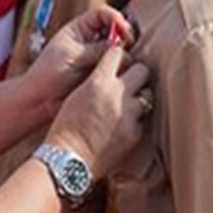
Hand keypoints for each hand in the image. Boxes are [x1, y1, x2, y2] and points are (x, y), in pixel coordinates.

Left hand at [28, 5, 135, 118]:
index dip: (116, 19)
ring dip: (125, 54)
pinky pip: (116, 68)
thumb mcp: (73, 55)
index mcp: (79, 29)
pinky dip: (122, 69)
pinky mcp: (100, 74)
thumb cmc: (48, 74)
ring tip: (126, 63)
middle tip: (129, 47)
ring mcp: (96, 58)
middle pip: (115, 30)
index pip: (103, 14)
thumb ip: (98, 49)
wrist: (40, 100)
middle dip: (124, 36)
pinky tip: (123, 74)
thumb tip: (124, 50)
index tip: (124, 32)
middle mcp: (90, 41)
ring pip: (118, 50)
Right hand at [45, 43, 148, 179]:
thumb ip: (96, 80)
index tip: (118, 62)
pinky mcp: (135, 133)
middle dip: (136, 74)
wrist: (69, 159)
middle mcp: (117, 94)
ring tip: (127, 106)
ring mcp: (129, 114)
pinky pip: (142, 119)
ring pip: (147, 95)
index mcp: (98, 82)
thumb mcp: (76, 95)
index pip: (118, 53)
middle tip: (130, 82)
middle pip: (142, 69)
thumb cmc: (66, 127)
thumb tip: (111, 72)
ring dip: (139, 98)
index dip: (119, 57)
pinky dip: (134, 121)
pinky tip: (121, 127)